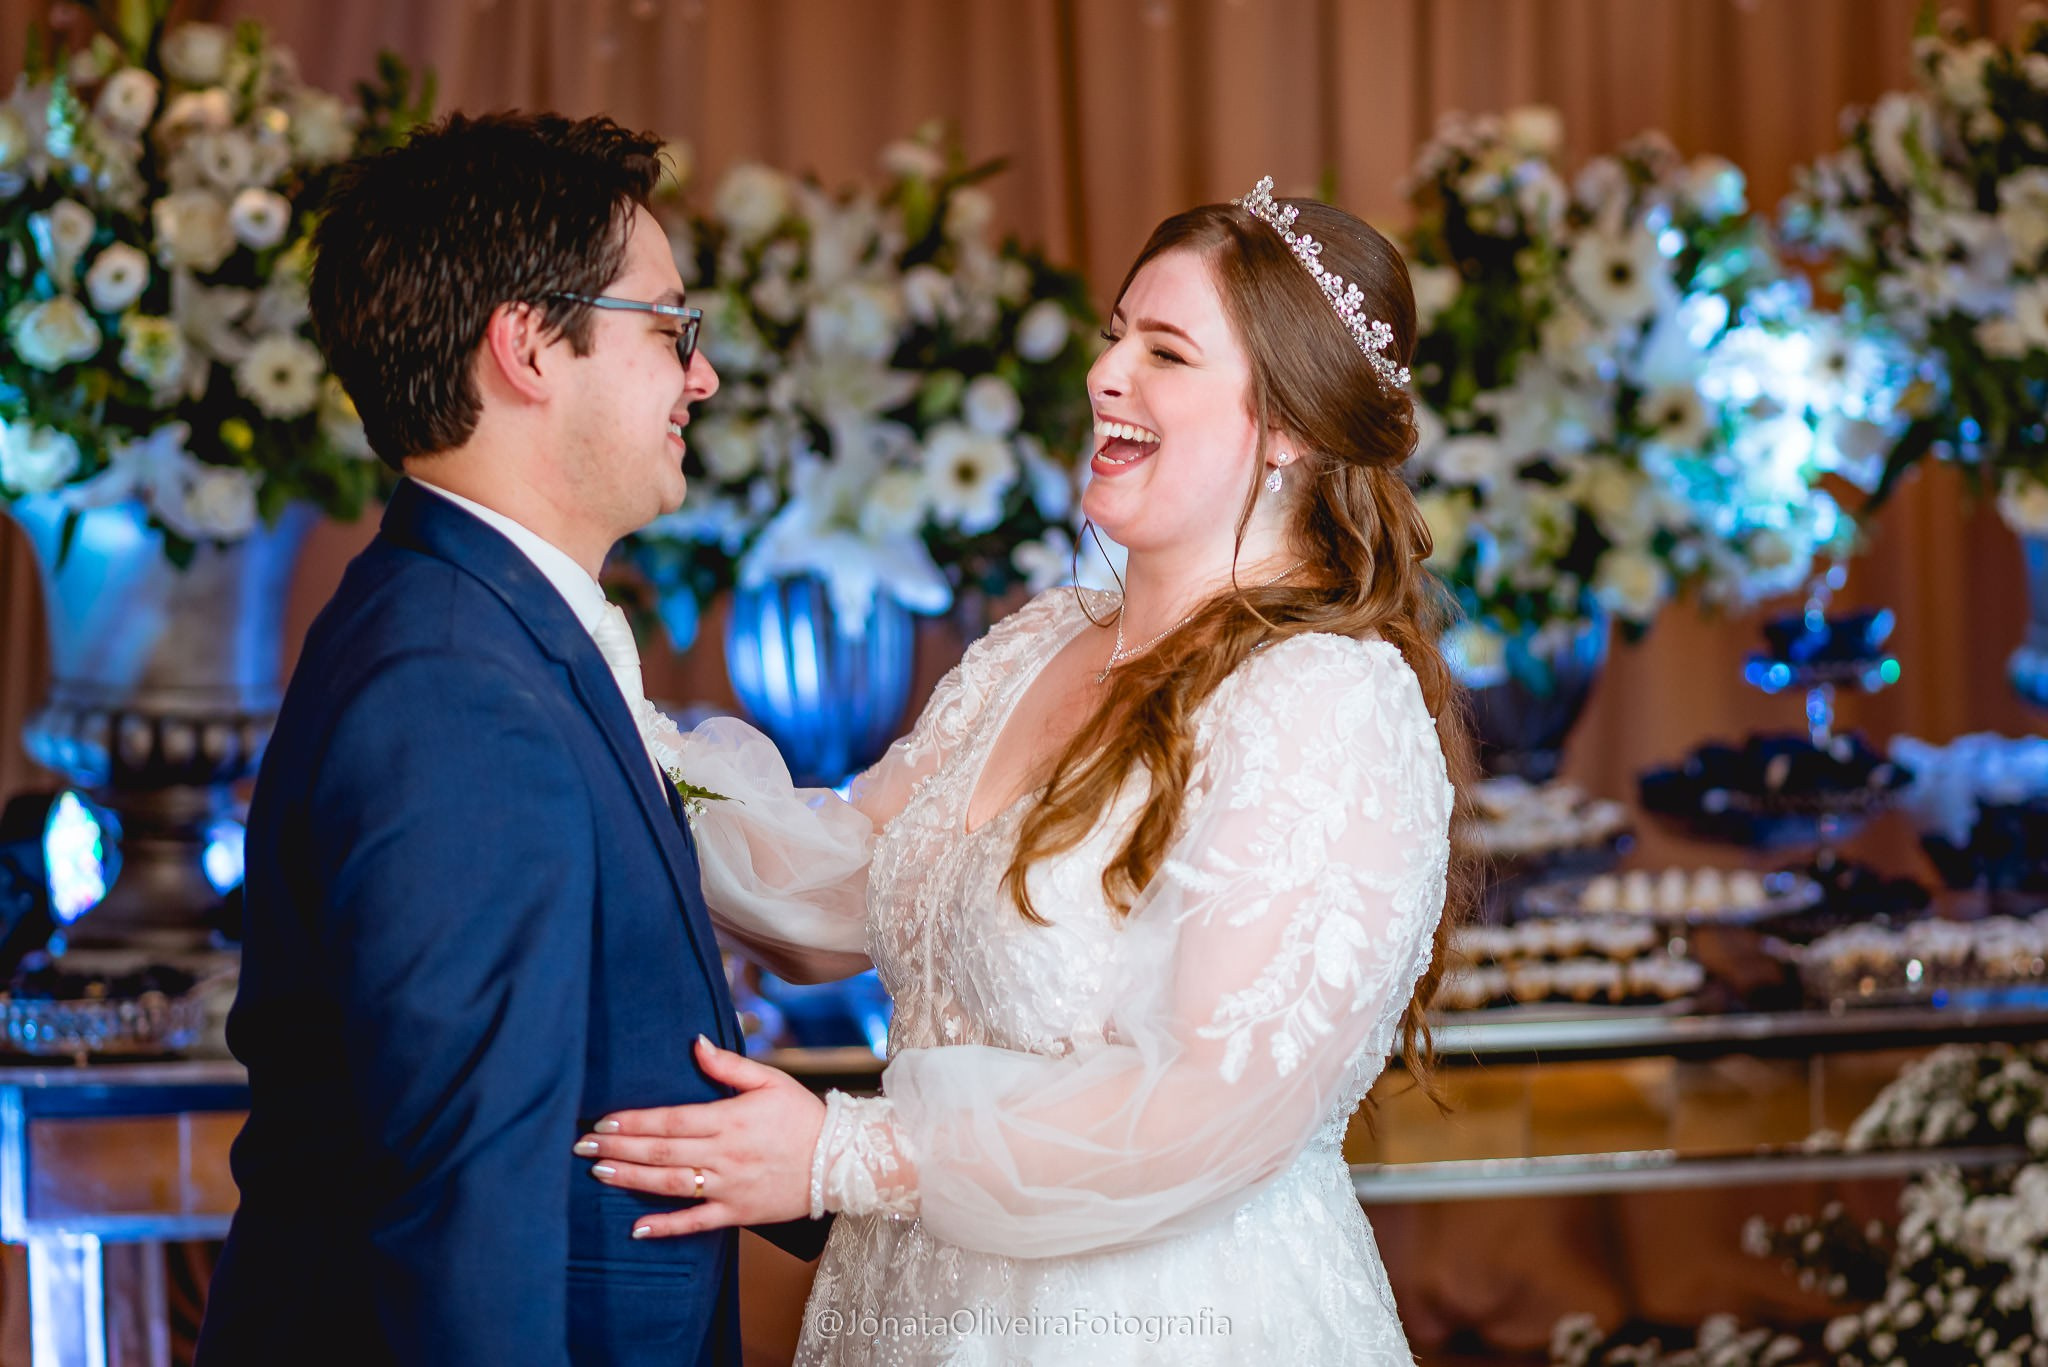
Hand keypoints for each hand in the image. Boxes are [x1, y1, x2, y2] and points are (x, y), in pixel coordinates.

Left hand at [577, 1035, 824, 1237]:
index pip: (671, 1120)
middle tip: (581, 1146)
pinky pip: (697, 1223)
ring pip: (671, 1185)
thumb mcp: (771, 1080)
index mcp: (730, 1119)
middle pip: (662, 1152)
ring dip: (631, 1179)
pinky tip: (636, 1228)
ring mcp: (729, 1187)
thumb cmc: (804, 1116)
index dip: (634, 1121)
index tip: (603, 1121)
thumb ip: (729, 1064)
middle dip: (618, 1148)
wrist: (842, 1161)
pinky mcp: (737, 1212)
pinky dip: (666, 1227)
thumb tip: (694, 1043)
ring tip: (598, 1172)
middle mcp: (725, 1155)